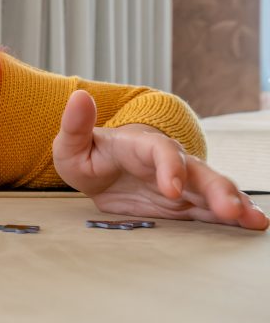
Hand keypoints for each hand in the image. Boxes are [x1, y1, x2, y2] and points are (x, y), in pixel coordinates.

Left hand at [52, 89, 268, 230]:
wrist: (100, 172)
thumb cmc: (88, 156)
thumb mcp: (71, 145)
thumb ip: (75, 126)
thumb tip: (79, 96)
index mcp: (143, 146)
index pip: (162, 151)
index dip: (170, 168)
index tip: (171, 190)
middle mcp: (170, 162)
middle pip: (199, 172)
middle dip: (217, 190)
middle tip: (231, 210)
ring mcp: (182, 183)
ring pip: (213, 191)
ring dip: (235, 204)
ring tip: (256, 221)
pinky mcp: (186, 204)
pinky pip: (212, 210)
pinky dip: (233, 218)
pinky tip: (254, 226)